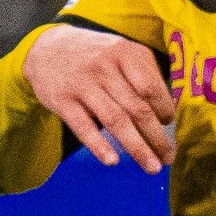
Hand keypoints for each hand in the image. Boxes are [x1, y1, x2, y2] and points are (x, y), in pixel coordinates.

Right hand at [24, 24, 175, 171]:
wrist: (45, 48)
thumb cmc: (95, 57)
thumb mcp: (121, 51)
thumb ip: (145, 74)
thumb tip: (170, 110)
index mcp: (125, 53)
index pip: (151, 87)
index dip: (164, 109)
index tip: (169, 125)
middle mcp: (105, 67)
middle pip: (137, 108)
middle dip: (157, 137)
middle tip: (168, 158)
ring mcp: (82, 84)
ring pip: (115, 120)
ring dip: (137, 147)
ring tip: (152, 167)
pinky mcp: (63, 100)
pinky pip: (83, 127)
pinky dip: (99, 145)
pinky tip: (112, 161)